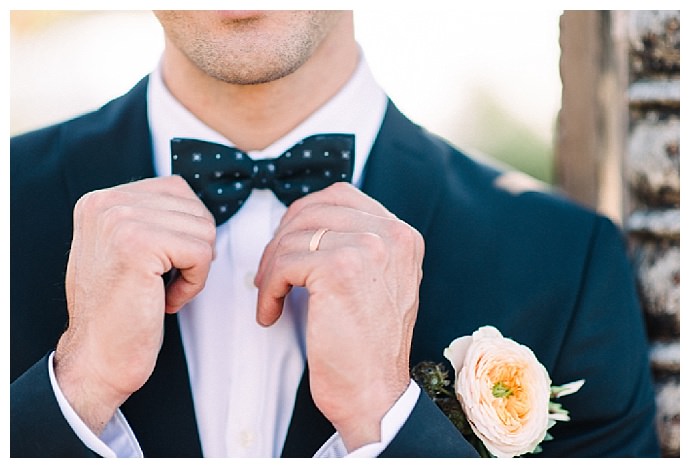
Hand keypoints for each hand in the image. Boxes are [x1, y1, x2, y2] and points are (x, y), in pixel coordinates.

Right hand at [54, 176, 215, 434]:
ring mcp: (120, 221)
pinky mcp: (139, 245)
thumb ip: (150, 218)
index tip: (165, 264)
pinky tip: (168, 301)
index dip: (187, 230)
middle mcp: (106, 203)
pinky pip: (201, 253)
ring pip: (203, 230)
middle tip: (167, 282)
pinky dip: (195, 283)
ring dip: (195, 268)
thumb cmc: (119, 311)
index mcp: (101, 201)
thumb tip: (195, 206)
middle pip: (195, 209)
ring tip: (164, 291)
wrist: (97, 358)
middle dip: (194, 250)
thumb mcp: (125, 249)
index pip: (177, 190)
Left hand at [255, 182, 423, 451]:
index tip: (288, 250)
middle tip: (270, 275)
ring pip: (293, 235)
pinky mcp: (340, 269)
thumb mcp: (376, 282)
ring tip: (270, 297)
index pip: (339, 196)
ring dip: (270, 267)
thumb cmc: (367, 346)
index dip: (303, 219)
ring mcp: (368, 248)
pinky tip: (270, 312)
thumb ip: (355, 245)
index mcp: (401, 234)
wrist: (374, 393)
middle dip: (281, 240)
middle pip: (312, 209)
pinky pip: (283, 262)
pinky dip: (268, 287)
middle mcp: (391, 234)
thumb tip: (301, 223)